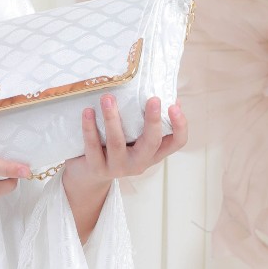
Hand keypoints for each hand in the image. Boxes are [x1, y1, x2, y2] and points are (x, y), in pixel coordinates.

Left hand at [64, 95, 187, 191]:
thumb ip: (145, 120)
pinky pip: (92, 146)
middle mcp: (139, 163)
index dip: (180, 126)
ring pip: (117, 142)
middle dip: (153, 121)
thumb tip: (164, 92)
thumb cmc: (114, 149)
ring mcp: (118, 167)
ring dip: (112, 118)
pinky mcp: (97, 168)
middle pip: (151, 143)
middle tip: (153, 99)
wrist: (88, 176)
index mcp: (152, 153)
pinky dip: (89, 128)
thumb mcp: (134, 138)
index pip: (176, 142)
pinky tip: (88, 111)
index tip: (174, 105)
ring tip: (108, 98)